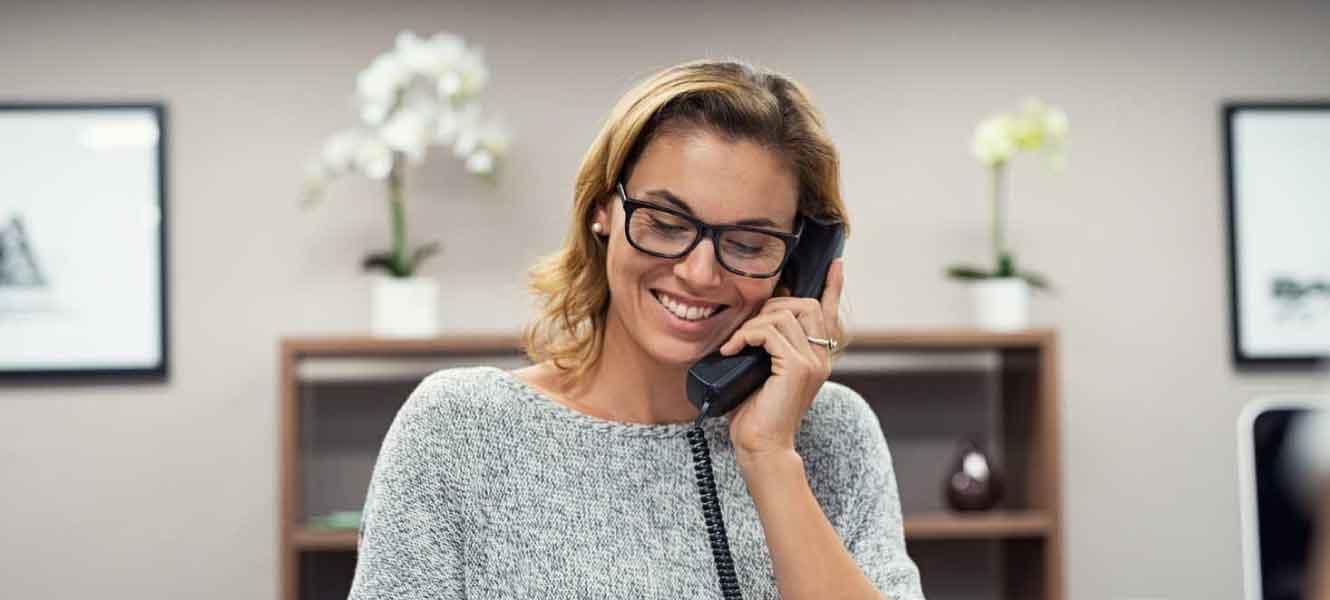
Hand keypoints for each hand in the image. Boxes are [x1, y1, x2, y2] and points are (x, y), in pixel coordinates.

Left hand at [718, 258, 844, 458]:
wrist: (762, 447)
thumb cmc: (758, 414)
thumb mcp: (765, 373)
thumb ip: (772, 348)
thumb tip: (757, 322)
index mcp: (818, 357)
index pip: (830, 313)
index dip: (833, 286)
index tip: (836, 264)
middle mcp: (821, 357)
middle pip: (806, 304)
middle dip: (773, 305)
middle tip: (749, 327)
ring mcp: (812, 362)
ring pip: (785, 315)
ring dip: (754, 323)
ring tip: (737, 343)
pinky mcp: (797, 368)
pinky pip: (769, 332)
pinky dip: (745, 336)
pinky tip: (732, 350)